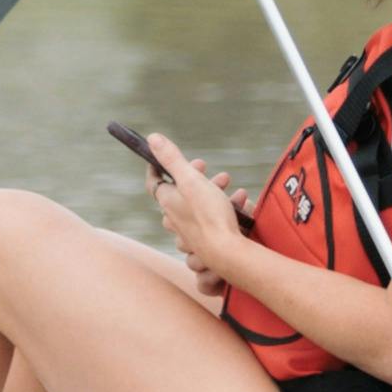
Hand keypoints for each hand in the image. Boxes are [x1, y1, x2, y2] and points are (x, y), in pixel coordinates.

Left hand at [146, 133, 249, 281]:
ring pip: (197, 204)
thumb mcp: (191, 180)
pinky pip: (211, 218)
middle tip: (204, 166)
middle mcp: (174, 217)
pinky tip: (239, 202)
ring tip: (227, 182)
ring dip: (213, 190)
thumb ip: (172, 159)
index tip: (161, 157)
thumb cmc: (209, 216)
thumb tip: (152, 138)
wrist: (227, 253)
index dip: (157, 167)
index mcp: (168, 201)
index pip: (154, 182)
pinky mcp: (204, 240)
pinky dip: (223, 207)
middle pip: (179, 191)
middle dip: (195, 176)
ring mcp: (189, 231)